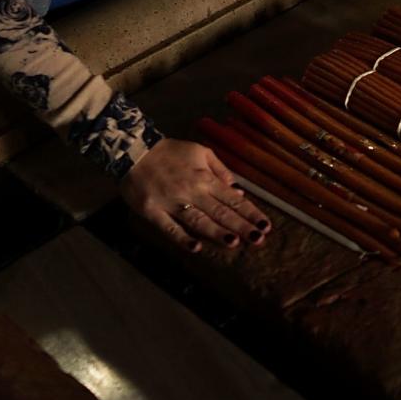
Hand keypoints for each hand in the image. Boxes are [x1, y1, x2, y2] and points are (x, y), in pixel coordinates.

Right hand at [120, 137, 270, 253]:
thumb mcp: (200, 152)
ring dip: (217, 233)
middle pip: (220, 212)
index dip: (250, 212)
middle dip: (241, 226)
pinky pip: (169, 228)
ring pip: (198, 221)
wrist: (134, 151)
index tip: (266, 226)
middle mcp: (191, 191)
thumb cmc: (171, 152)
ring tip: (235, 243)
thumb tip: (238, 190)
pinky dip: (182, 238)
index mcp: (204, 177)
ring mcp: (171, 203)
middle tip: (258, 240)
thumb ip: (220, 170)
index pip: (232, 199)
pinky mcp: (152, 212)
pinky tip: (196, 248)